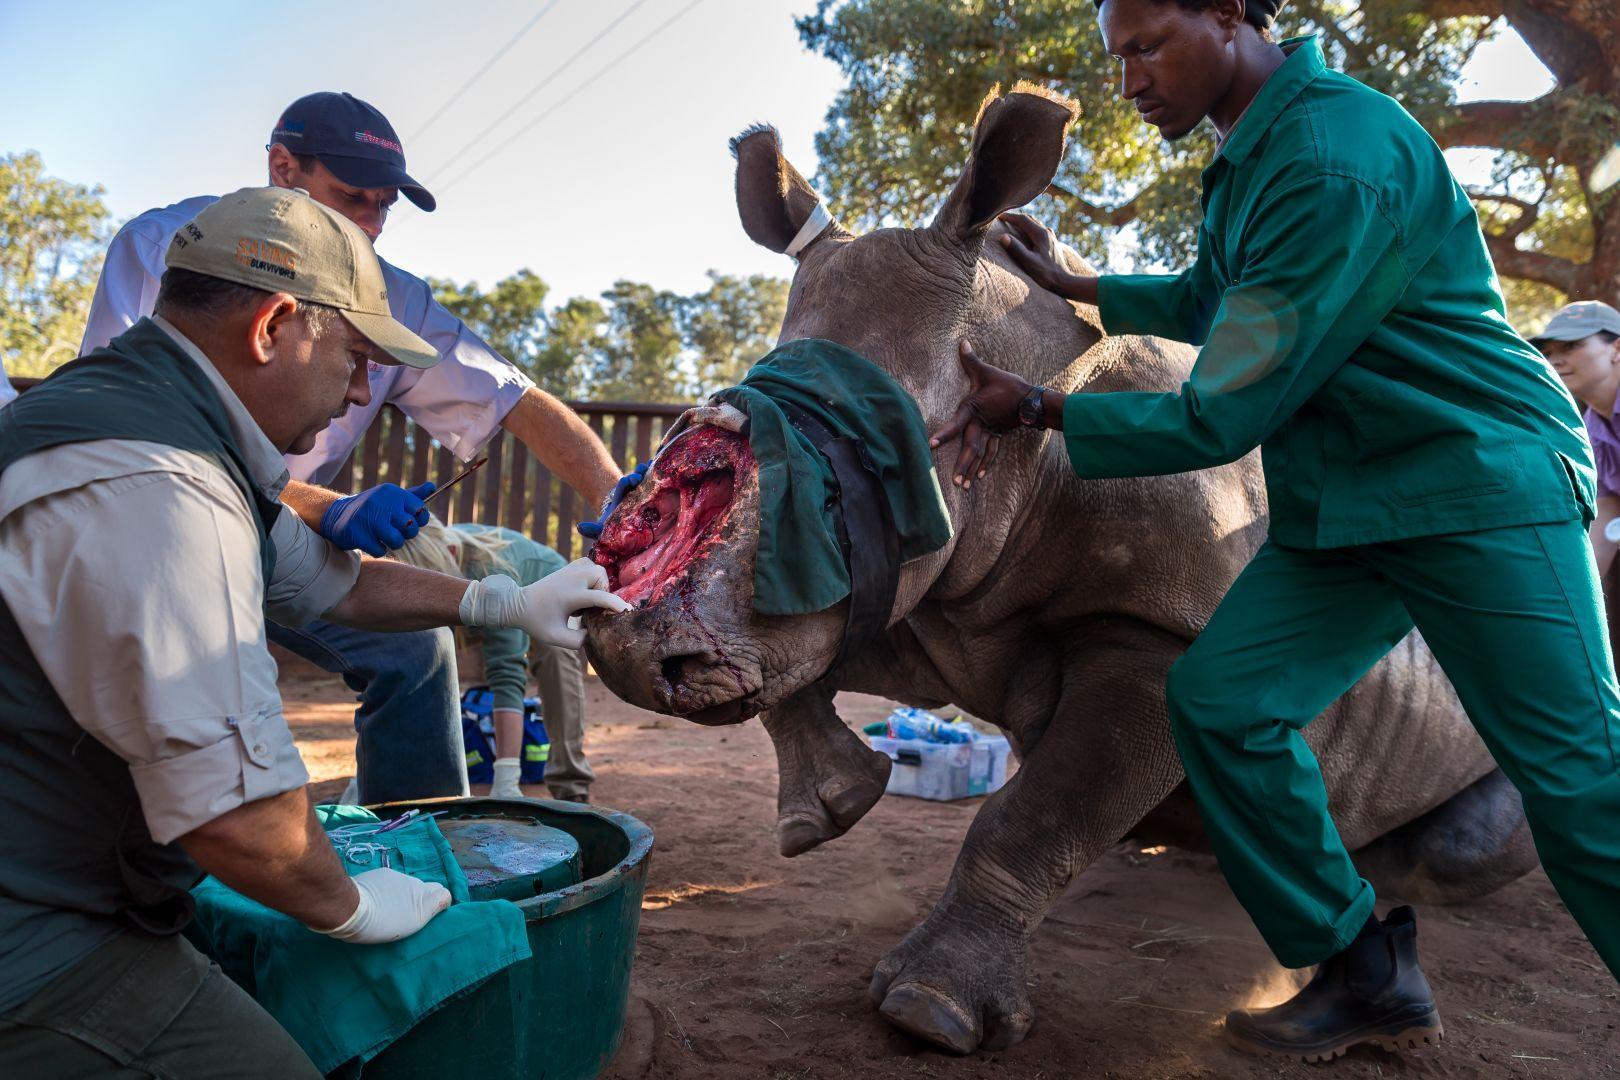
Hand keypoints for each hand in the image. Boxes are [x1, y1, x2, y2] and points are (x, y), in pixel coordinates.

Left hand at [312, 867, 450, 943]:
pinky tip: (373, 903)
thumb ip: (434, 905)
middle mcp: (410, 880)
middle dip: (415, 901)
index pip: (441, 891)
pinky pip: (386, 883)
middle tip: (403, 918)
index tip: (426, 916)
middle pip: (420, 889)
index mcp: (422, 892)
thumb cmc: (384, 921)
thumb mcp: (415, 919)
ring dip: (398, 896)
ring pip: (402, 886)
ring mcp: (391, 876)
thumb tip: (446, 896)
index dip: (437, 903)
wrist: (350, 908)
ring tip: (384, 912)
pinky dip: (384, 892)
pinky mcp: (375, 875)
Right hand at [320, 482, 435, 555]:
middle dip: (406, 534)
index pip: (420, 511)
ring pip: (397, 541)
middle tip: (396, 531)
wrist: (337, 515)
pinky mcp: (357, 534)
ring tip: (384, 537)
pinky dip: (378, 549)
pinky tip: (372, 542)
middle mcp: (381, 503)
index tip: (409, 521)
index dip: (419, 521)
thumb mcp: (392, 498)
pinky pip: (380, 550)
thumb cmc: (373, 509)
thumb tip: (433, 486)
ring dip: (393, 543)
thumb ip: (414, 495)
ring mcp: (368, 518)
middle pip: (410, 527)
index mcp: (392, 493)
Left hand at [459, 559, 632, 647]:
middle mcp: (571, 579)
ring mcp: (569, 570)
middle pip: (600, 576)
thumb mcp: (555, 638)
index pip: (600, 597)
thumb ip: (578, 641)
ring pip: (596, 568)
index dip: (617, 605)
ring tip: (589, 598)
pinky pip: (589, 564)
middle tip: (595, 606)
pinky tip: (586, 588)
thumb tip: (596, 634)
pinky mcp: (568, 567)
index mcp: (570, 596)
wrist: (518, 604)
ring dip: (599, 583)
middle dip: (605, 591)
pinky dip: (592, 574)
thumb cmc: (537, 622)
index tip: (628, 612)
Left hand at [578, 461, 649, 539]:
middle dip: (636, 476)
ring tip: (650, 465)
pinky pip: (653, 481)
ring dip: (646, 471)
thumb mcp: (602, 529)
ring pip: (644, 478)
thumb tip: (580, 527)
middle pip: (634, 480)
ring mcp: (642, 491)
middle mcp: (632, 492)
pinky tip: (658, 464)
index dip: (625, 483)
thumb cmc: (613, 527)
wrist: (626, 526)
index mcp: (621, 498)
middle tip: (639, 476)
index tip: (627, 480)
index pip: (623, 487)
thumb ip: (591, 530)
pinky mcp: (651, 493)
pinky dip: (655, 471)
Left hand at [929, 340, 1033, 488]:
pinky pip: (991, 452)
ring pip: (980, 454)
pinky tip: (980, 477)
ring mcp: (991, 431)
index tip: (931, 444)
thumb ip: (971, 360)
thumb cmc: (1008, 385)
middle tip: (955, 481)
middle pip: (970, 447)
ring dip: (972, 469)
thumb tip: (962, 342)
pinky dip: (985, 464)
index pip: (956, 423)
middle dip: (962, 464)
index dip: (944, 433)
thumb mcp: (987, 372)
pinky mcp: (998, 434)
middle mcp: (981, 424)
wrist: (1033, 399)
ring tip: (964, 486)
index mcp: (973, 410)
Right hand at [998, 212, 1073, 295]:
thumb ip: (1016, 249)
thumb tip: (1003, 237)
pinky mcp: (1051, 241)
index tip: (998, 216)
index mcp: (1040, 234)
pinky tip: (1024, 234)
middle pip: (1029, 219)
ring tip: (1010, 224)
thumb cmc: (1046, 274)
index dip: (1009, 216)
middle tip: (1002, 218)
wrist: (1063, 281)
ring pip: (1033, 223)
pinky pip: (1037, 229)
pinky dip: (1028, 228)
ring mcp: (1050, 236)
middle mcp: (1046, 232)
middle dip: (1015, 218)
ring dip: (1022, 222)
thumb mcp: (1029, 262)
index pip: (1022, 219)